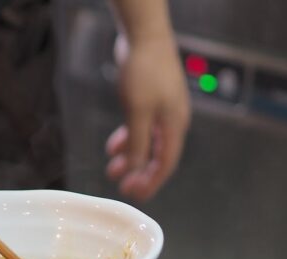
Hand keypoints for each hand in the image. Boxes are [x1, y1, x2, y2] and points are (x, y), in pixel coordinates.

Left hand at [106, 34, 190, 201]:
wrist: (144, 36)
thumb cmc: (144, 71)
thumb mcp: (138, 112)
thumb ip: (137, 143)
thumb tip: (136, 170)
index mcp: (175, 125)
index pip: (165, 163)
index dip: (151, 182)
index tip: (135, 195)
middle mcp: (172, 120)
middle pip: (157, 155)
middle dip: (139, 173)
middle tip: (122, 187)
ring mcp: (162, 109)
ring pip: (147, 142)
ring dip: (131, 157)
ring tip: (112, 168)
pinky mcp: (150, 100)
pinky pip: (141, 127)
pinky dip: (128, 138)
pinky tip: (114, 146)